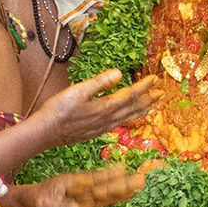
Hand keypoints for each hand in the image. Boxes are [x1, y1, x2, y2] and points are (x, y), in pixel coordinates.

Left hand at [19, 165, 146, 206]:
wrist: (27, 203)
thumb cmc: (34, 200)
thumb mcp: (44, 204)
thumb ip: (60, 206)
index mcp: (72, 183)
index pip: (94, 181)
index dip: (109, 177)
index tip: (124, 171)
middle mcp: (81, 188)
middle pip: (105, 186)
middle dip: (123, 183)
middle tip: (141, 179)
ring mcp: (83, 196)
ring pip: (106, 193)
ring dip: (122, 190)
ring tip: (139, 184)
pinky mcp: (83, 204)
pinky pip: (101, 201)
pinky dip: (114, 198)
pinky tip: (125, 195)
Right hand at [33, 69, 159, 147]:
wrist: (45, 133)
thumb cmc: (59, 110)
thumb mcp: (78, 91)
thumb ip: (99, 82)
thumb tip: (119, 73)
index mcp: (105, 107)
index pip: (130, 95)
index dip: (144, 87)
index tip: (155, 78)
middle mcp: (107, 119)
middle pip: (133, 108)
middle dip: (148, 99)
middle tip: (161, 93)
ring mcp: (102, 127)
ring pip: (127, 117)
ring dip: (141, 110)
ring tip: (151, 106)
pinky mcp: (95, 131)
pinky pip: (119, 123)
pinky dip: (129, 118)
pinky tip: (127, 118)